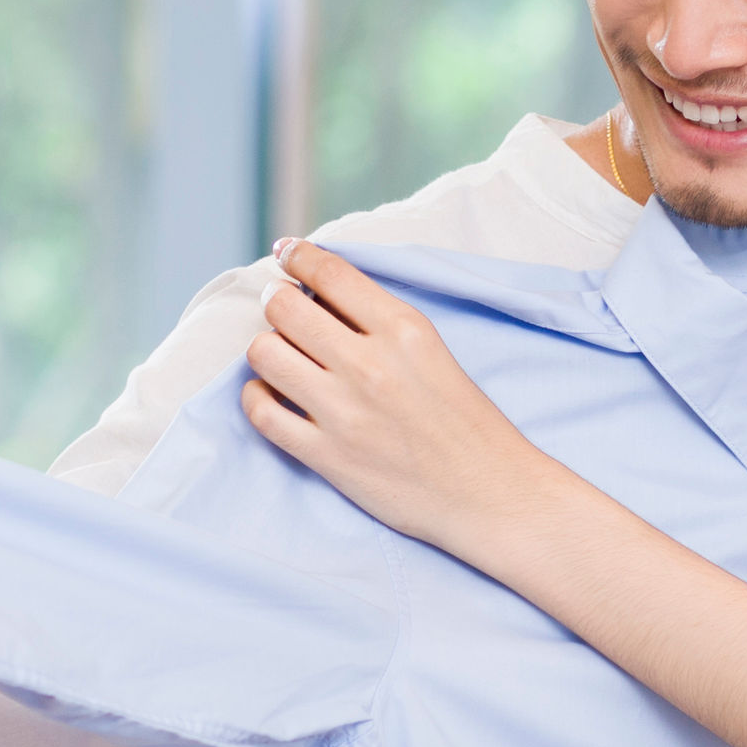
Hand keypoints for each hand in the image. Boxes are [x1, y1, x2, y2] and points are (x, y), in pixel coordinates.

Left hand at [243, 242, 565, 550]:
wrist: (490, 493)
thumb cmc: (467, 423)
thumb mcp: (435, 351)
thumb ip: (382, 323)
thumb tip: (321, 295)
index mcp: (404, 330)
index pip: (330, 273)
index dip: (298, 255)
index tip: (286, 253)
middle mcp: (369, 365)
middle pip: (285, 308)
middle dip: (276, 302)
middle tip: (281, 309)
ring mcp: (344, 412)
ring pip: (264, 354)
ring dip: (266, 349)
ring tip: (282, 357)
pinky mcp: (328, 456)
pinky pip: (262, 413)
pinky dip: (256, 398)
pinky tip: (271, 394)